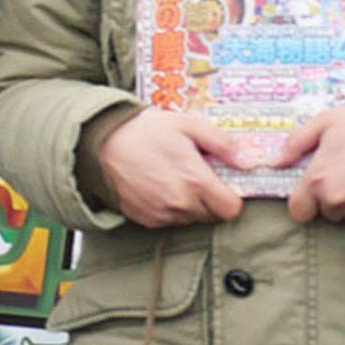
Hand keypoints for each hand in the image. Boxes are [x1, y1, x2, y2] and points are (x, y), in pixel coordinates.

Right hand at [100, 108, 244, 227]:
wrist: (99, 143)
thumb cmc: (143, 130)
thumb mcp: (186, 124)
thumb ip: (220, 143)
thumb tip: (244, 161)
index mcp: (195, 180)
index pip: (231, 208)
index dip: (231, 196)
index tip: (222, 184)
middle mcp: (180, 203)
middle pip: (212, 216)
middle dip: (210, 199)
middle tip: (196, 177)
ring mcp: (161, 213)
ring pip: (190, 219)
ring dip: (189, 204)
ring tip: (173, 178)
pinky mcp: (145, 219)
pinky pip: (168, 220)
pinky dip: (169, 208)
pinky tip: (158, 186)